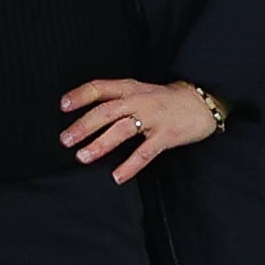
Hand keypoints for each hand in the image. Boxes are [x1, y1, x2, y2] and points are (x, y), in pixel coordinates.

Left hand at [59, 78, 217, 183]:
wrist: (201, 102)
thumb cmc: (164, 100)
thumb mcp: (139, 91)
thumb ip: (116, 99)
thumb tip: (85, 114)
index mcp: (130, 88)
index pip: (100, 88)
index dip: (80, 95)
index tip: (62, 106)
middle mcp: (139, 100)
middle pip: (106, 111)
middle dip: (83, 125)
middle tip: (65, 140)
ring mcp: (153, 118)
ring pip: (122, 130)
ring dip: (100, 144)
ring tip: (83, 157)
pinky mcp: (166, 135)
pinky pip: (145, 152)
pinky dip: (130, 165)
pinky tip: (117, 176)